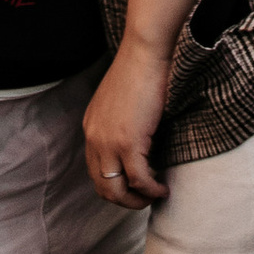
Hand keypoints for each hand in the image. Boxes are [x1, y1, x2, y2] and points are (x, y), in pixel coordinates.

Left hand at [82, 29, 172, 207]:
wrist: (144, 52)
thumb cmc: (139, 70)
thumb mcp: (120, 103)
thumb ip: (120, 126)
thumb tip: (139, 148)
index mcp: (91, 128)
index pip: (95, 171)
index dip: (116, 185)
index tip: (135, 188)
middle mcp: (94, 138)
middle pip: (103, 187)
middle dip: (125, 201)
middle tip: (145, 199)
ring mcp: (108, 142)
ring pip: (117, 190)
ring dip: (137, 201)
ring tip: (154, 196)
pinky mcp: (127, 142)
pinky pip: (139, 179)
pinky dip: (151, 189)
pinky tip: (162, 188)